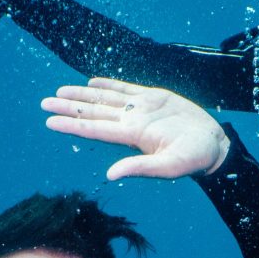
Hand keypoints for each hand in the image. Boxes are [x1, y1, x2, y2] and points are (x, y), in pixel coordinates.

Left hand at [42, 78, 233, 180]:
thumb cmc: (194, 158)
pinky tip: (92, 82)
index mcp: (132, 136)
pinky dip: (108, 85)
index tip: (49, 121)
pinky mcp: (155, 98)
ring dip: (82, 95)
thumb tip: (110, 175)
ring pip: (105, 99)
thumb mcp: (169, 167)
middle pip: (93, 112)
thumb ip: (140, 168)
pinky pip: (126, 89)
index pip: (94, 129)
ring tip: (60, 92)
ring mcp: (141, 109)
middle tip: (43, 103)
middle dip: (69, 107)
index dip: (71, 124)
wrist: (214, 145)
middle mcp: (132, 121)